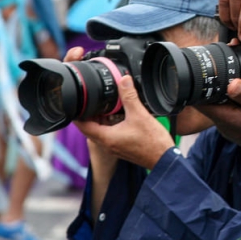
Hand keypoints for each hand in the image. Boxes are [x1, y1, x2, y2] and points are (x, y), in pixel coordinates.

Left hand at [68, 45, 174, 169]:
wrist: (164, 159)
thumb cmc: (152, 143)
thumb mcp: (140, 115)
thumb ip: (130, 96)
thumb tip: (123, 80)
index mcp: (106, 138)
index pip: (82, 125)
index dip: (77, 113)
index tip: (76, 103)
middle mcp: (107, 144)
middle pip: (90, 128)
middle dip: (89, 114)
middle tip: (90, 99)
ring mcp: (114, 147)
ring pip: (100, 131)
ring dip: (100, 119)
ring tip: (104, 104)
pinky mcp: (122, 147)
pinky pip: (109, 134)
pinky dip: (109, 124)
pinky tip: (119, 116)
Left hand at [199, 79, 240, 177]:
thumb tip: (233, 83)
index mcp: (228, 118)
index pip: (199, 100)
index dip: (201, 84)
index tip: (212, 72)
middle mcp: (224, 122)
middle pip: (207, 99)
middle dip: (214, 84)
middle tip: (230, 72)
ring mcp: (229, 125)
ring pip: (217, 103)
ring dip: (224, 91)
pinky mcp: (235, 125)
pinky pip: (227, 108)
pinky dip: (233, 99)